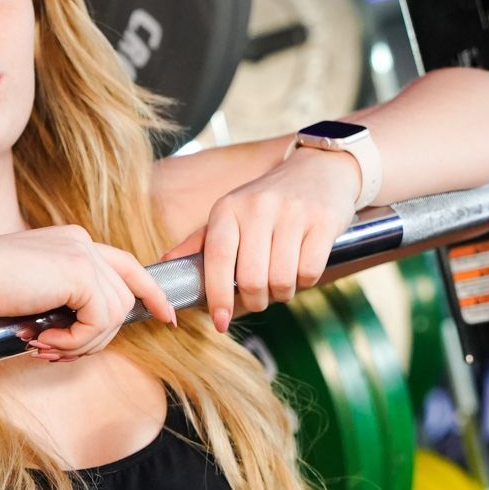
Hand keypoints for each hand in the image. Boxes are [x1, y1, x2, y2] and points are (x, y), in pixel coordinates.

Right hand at [0, 225, 177, 360]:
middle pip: (119, 302)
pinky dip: (75, 341)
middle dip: (94, 339)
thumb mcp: (31, 294)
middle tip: (54, 352)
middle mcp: (82, 242)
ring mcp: (83, 254)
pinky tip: (43, 341)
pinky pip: (99, 321)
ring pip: (112, 316)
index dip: (149, 293)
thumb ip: (63, 303)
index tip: (167, 319)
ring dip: (81, 344)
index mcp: (72, 242)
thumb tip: (87, 335)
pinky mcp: (79, 272)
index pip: (126, 266)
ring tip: (44, 347)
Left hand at [160, 147, 361, 331]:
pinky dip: (305, 282)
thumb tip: (165, 263)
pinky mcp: (322, 221)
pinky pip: (309, 272)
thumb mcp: (231, 212)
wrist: (320, 167)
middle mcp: (258, 208)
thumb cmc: (268, 200)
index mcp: (228, 208)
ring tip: (281, 282)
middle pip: (252, 279)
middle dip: (255, 301)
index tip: (220, 321)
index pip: (218, 259)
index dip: (218, 296)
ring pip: (282, 280)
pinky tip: (300, 269)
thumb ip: (200, 241)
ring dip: (281, 293)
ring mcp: (292, 213)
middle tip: (259, 298)